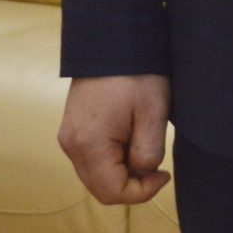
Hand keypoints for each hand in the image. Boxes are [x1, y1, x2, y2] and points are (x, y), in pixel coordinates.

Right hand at [58, 74, 172, 205]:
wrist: (114, 40)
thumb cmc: (137, 74)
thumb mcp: (153, 114)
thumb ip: (148, 153)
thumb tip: (142, 172)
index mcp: (88, 144)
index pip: (112, 192)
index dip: (142, 192)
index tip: (164, 173)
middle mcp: (71, 145)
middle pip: (101, 188)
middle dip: (132, 184)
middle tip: (157, 165)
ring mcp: (68, 137)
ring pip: (96, 175)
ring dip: (122, 172)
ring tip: (143, 144)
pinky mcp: (72, 129)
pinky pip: (91, 159)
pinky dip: (112, 159)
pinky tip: (130, 138)